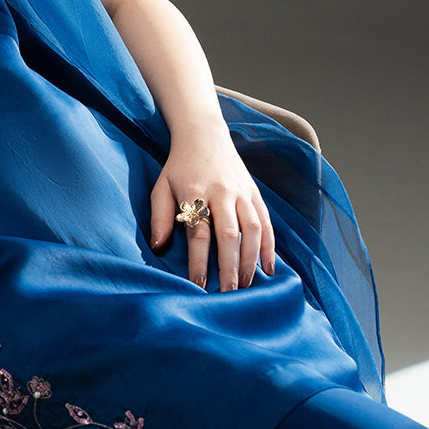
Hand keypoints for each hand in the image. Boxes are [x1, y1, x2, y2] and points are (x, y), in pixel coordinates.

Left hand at [149, 127, 275, 290]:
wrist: (204, 135)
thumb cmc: (178, 167)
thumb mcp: (161, 187)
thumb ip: (160, 217)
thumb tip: (158, 247)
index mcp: (196, 192)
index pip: (199, 233)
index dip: (199, 261)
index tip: (198, 286)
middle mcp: (222, 193)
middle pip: (229, 235)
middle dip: (230, 266)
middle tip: (229, 293)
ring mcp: (242, 192)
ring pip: (252, 229)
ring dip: (251, 259)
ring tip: (248, 285)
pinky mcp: (255, 193)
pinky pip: (266, 222)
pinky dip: (269, 246)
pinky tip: (268, 267)